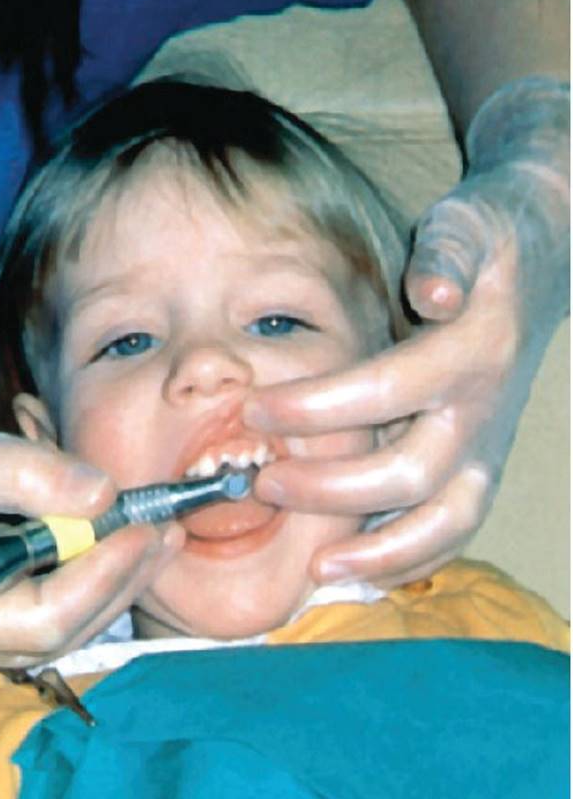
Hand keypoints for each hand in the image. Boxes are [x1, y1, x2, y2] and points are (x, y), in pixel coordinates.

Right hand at [0, 392, 177, 672]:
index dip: (108, 573)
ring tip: (139, 533)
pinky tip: (84, 540)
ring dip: (94, 584)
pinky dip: (59, 581)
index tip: (149, 524)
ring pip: (41, 631)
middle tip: (164, 531)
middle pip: (54, 635)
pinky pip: (17, 615)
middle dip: (115, 583)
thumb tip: (103, 493)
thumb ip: (25, 475)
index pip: (47, 617)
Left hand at [249, 77, 569, 585]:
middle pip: (411, 474)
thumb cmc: (486, 241)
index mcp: (473, 351)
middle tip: (262, 486)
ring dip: (381, 554)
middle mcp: (483, 410)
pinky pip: (454, 531)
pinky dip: (410, 561)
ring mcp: (487, 446)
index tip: (254, 412)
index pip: (388, 391)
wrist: (544, 259)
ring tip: (316, 570)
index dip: (317, 407)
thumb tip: (431, 292)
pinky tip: (355, 573)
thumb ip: (447, 252)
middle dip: (331, 490)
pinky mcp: (481, 467)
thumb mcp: (468, 224)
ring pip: (446, 522)